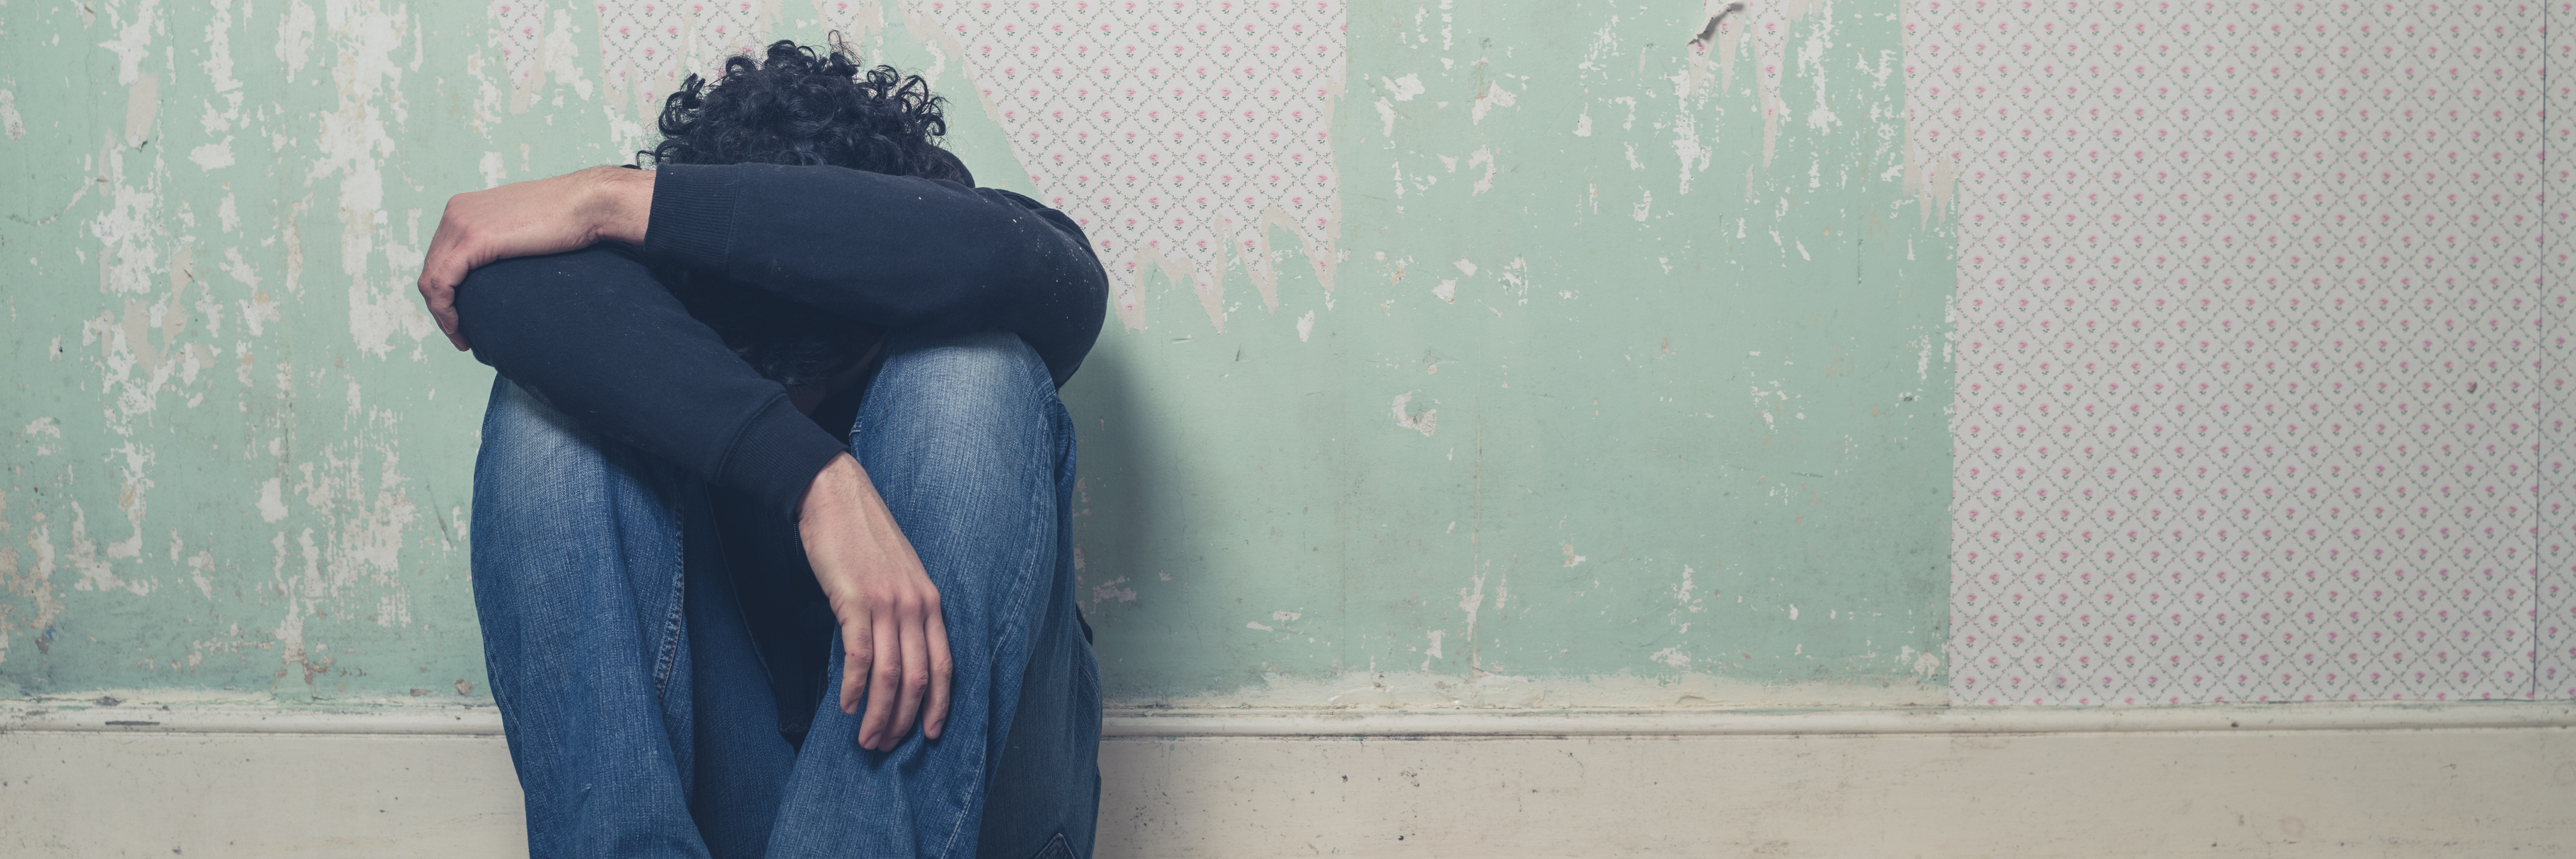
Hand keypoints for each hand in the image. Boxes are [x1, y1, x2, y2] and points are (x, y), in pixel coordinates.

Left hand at [416, 166, 655, 350]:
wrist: (587, 205)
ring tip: (460, 338)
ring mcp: (460, 223)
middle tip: (460, 335)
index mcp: (463, 208)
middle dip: (440, 306)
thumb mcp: (522, 227)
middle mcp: (455, 212)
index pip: (439, 256)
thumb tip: (505, 266)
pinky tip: (459, 330)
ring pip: (431, 279)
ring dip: (441, 314)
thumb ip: (503, 241)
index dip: (445, 292)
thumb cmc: (568, 219)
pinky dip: (445, 311)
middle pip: (430, 269)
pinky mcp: (473, 239)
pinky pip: (442, 283)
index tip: (461, 318)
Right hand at [798, 453, 954, 750]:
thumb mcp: (898, 576)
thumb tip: (892, 656)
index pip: (946, 666)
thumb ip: (903, 612)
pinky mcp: (855, 600)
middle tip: (885, 745)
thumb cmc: (862, 537)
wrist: (834, 495)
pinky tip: (845, 707)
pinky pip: (859, 656)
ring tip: (866, 738)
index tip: (929, 735)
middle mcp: (916, 605)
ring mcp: (888, 603)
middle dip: (904, 720)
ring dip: (879, 714)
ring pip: (890, 675)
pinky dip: (854, 688)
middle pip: (919, 679)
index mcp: (930, 602)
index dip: (939, 705)